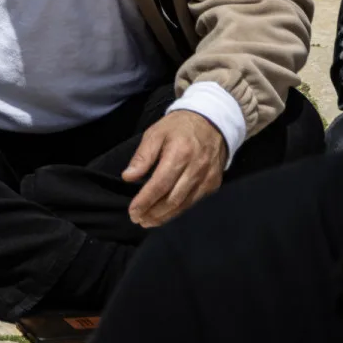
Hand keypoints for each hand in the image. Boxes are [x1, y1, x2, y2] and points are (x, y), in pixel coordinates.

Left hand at [123, 109, 225, 226]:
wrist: (212, 121)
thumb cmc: (178, 127)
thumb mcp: (155, 133)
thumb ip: (143, 156)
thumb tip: (128, 177)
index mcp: (180, 154)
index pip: (160, 185)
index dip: (145, 201)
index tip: (133, 211)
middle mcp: (196, 169)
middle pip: (173, 199)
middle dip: (154, 213)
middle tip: (138, 220)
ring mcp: (208, 178)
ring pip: (185, 204)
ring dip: (166, 216)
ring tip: (149, 221)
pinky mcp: (214, 183)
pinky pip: (196, 202)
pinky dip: (180, 210)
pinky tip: (167, 214)